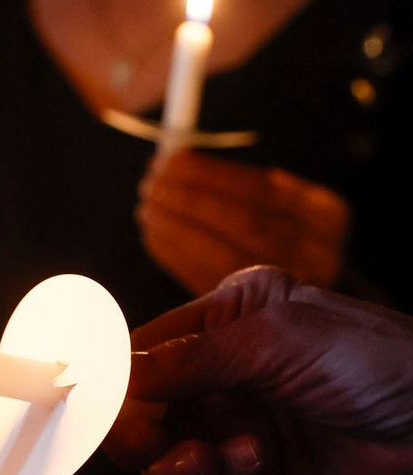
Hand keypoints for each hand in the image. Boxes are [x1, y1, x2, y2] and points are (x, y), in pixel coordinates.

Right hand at [104, 266, 412, 474]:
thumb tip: (116, 372)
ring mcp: (235, 418)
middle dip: (134, 425)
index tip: (85, 402)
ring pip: (161, 446)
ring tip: (210, 461)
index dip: (111, 376)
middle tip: (139, 441)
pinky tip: (253, 462)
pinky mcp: (250, 468)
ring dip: (174, 458)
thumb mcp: (276, 341)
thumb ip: (189, 358)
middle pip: (141, 402)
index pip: (143, 345)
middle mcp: (221, 365)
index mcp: (226, 314)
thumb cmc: (378, 362)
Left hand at [136, 151, 349, 295]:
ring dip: (176, 227)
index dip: (210, 173)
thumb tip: (173, 160)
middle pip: (244, 220)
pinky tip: (154, 234)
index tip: (171, 160)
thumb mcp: (281, 205)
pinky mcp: (257, 314)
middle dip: (190, 199)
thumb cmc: (283, 237)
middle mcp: (316, 253)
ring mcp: (287, 288)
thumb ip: (236, 185)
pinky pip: (208, 279)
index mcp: (326, 214)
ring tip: (147, 207)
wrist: (311, 306)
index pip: (261, 187)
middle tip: (151, 184)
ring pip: (223, 253)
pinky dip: (175, 254)